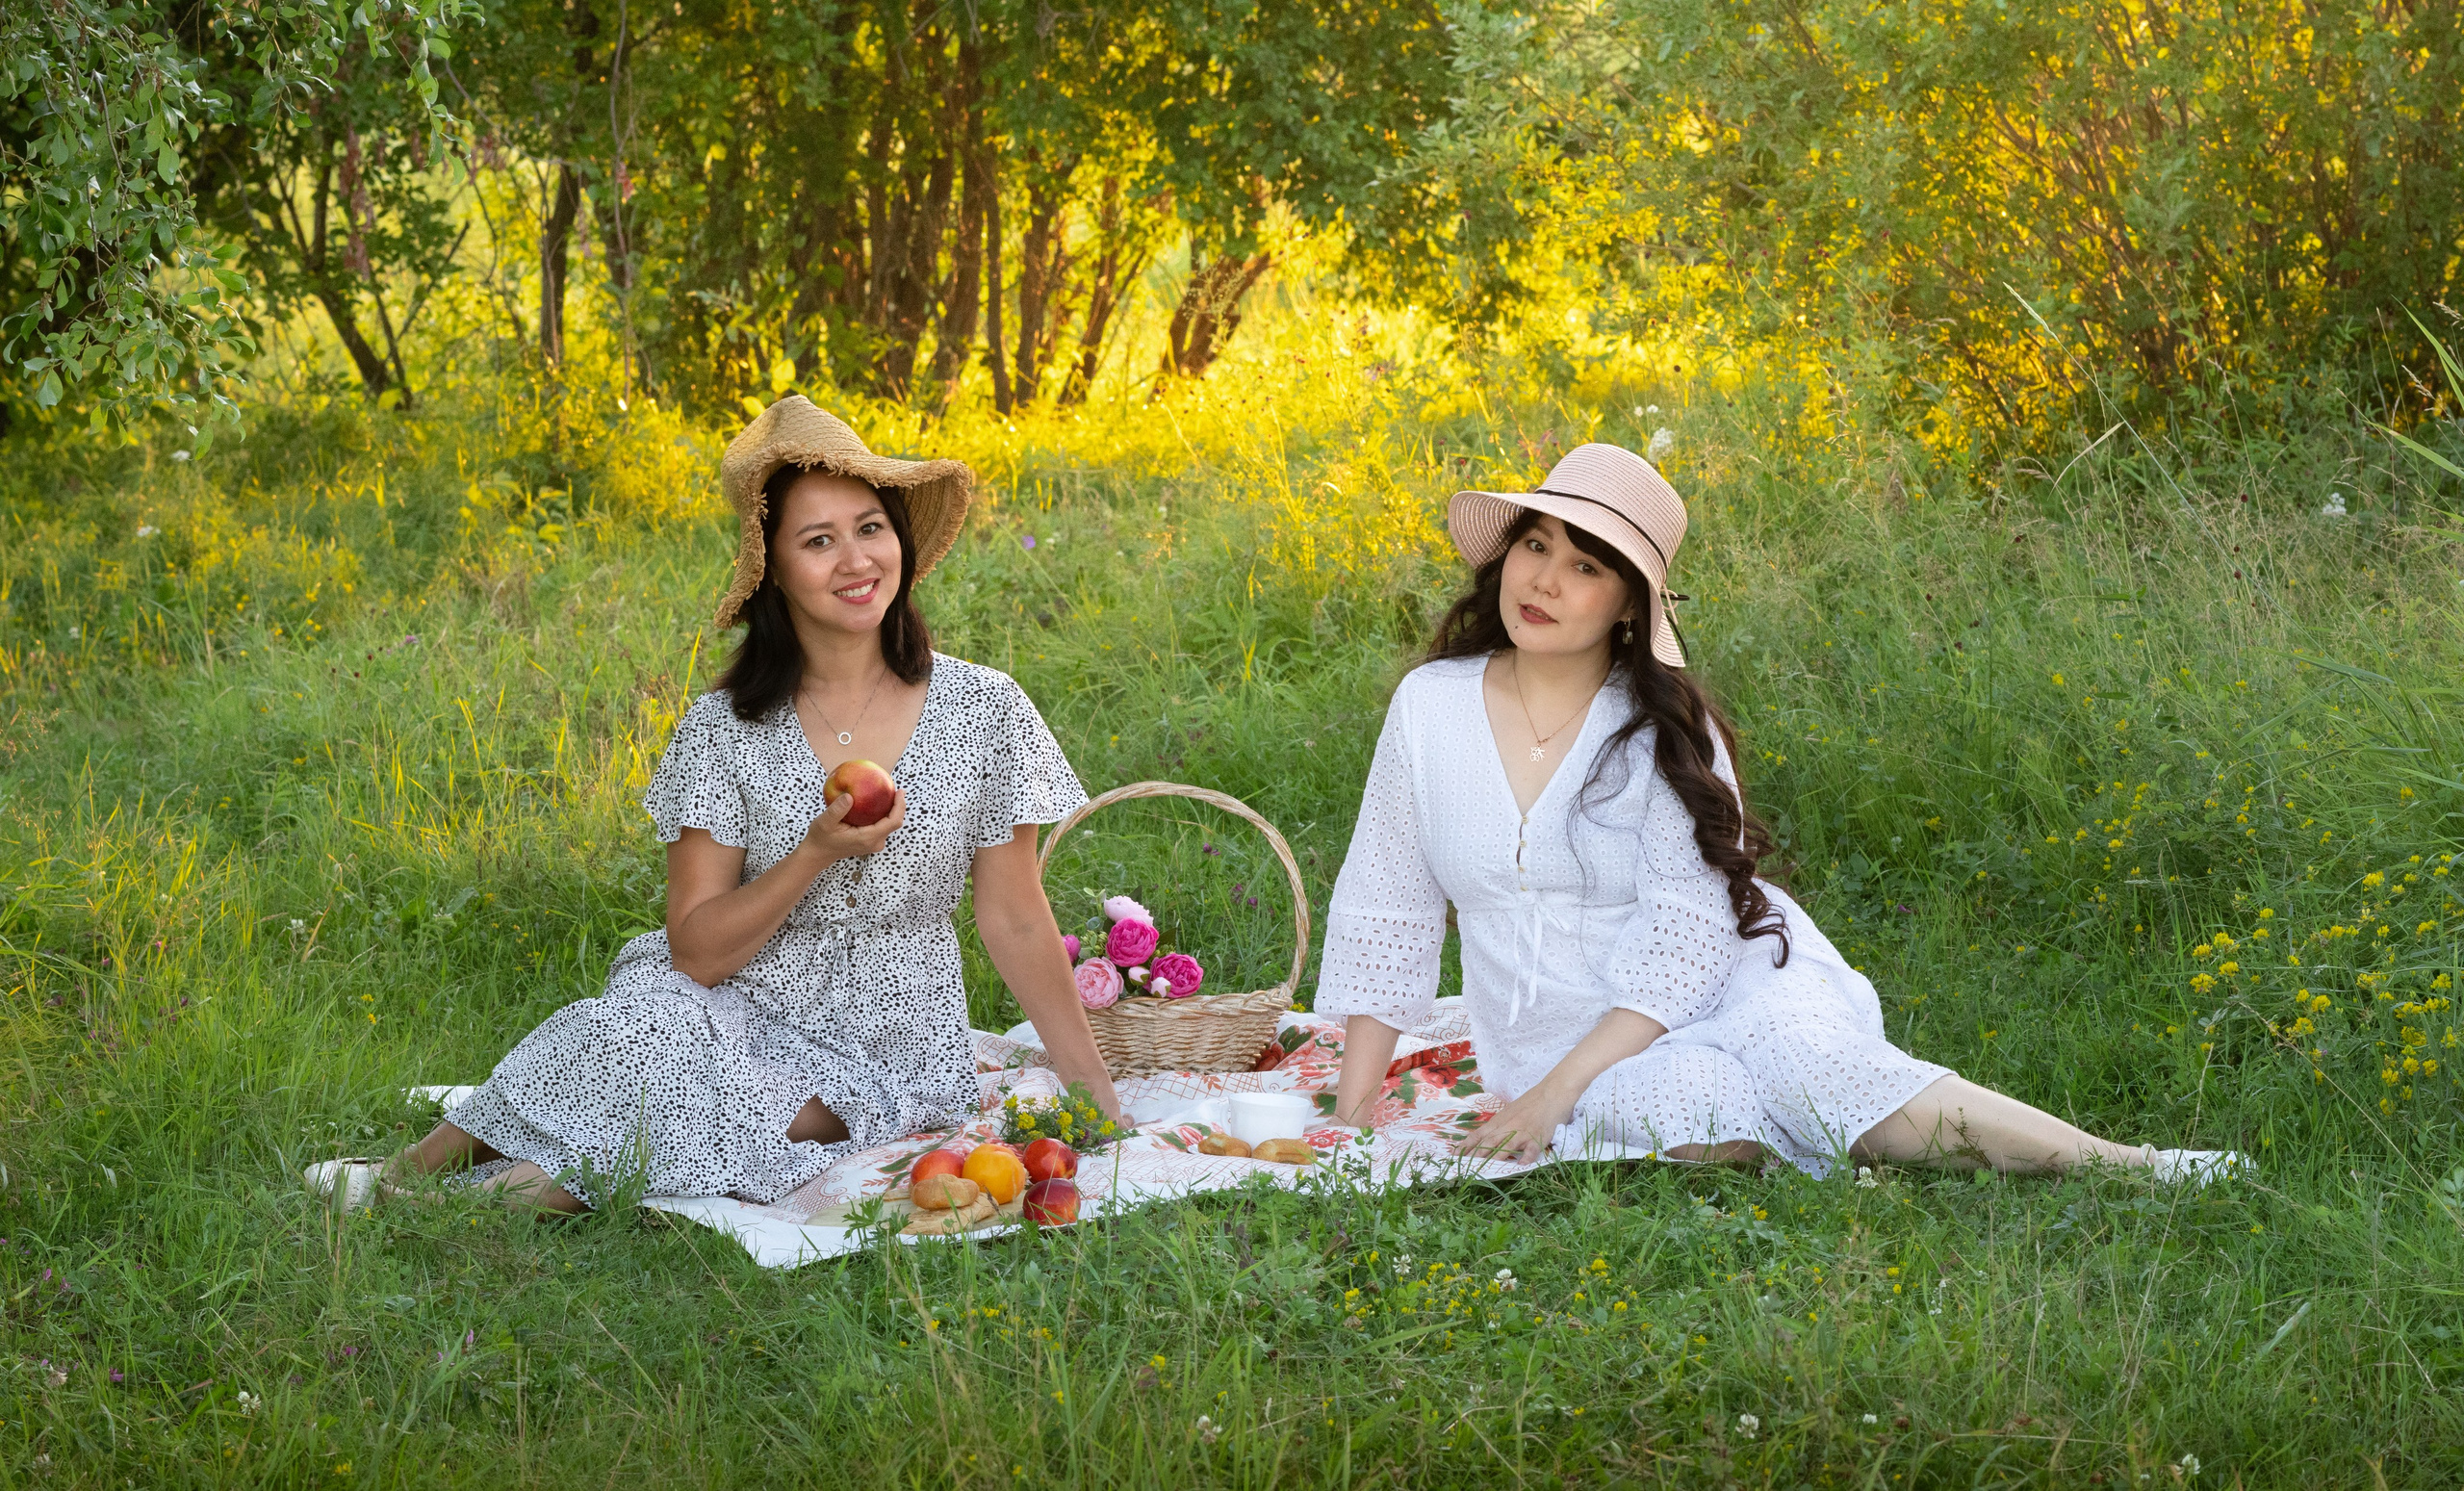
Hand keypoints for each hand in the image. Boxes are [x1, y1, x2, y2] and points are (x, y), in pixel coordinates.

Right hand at [802, 787, 905, 863]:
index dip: (900, 806)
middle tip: (895, 789)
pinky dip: (884, 814)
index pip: (893, 822)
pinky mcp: (870, 841)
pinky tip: (879, 802)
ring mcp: (873, 843)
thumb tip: (849, 796)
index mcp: (867, 837)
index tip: (899, 791)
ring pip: (890, 825)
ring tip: (889, 793)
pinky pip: (883, 826)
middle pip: (895, 823)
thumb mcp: (825, 822)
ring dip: (892, 810)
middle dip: (898, 806)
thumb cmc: (821, 838)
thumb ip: (837, 810)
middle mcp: (874, 842)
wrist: (818, 853)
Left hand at [1456, 1084, 1574, 1165]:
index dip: (1466, 1146)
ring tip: (1485, 1170)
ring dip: (1495, 1158)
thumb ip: (1499, 1125)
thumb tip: (1486, 1139)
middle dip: (1475, 1156)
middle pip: (1489, 1143)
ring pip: (1506, 1146)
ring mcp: (1523, 1132)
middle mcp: (1508, 1127)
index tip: (1453, 1155)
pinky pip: (1531, 1149)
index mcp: (1499, 1121)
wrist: (1552, 1092)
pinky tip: (1521, 1166)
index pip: (1478, 1135)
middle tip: (1463, 1167)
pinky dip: (1526, 1158)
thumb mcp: (1510, 1112)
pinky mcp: (1538, 1136)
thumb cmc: (1530, 1103)